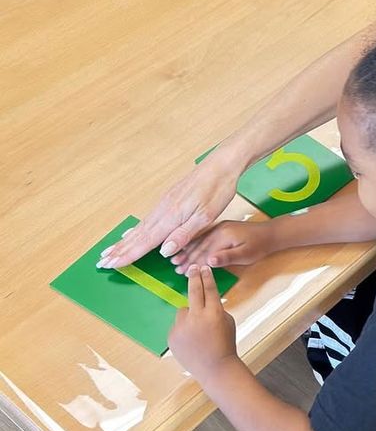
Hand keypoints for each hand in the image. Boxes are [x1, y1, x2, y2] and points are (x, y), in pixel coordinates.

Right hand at [98, 156, 241, 268]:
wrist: (220, 165)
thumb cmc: (217, 190)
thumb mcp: (206, 216)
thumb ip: (184, 234)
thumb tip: (164, 251)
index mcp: (171, 217)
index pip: (145, 241)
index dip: (128, 255)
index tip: (110, 265)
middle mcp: (163, 210)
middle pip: (137, 235)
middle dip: (119, 250)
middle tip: (101, 262)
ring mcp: (164, 203)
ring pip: (140, 227)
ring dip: (124, 241)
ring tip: (109, 251)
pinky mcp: (168, 198)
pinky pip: (147, 219)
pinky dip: (136, 230)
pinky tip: (132, 233)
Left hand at [169, 265, 238, 381]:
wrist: (214, 368)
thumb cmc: (225, 344)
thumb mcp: (227, 321)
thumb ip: (216, 309)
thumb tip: (204, 300)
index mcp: (214, 313)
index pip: (209, 289)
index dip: (206, 277)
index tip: (203, 267)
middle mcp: (197, 317)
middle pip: (194, 291)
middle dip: (194, 278)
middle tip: (193, 268)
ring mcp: (182, 328)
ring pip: (183, 311)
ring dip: (189, 314)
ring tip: (198, 330)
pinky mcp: (173, 337)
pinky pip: (178, 325)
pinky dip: (183, 328)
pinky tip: (191, 340)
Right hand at [171, 220, 276, 272]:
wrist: (270, 233)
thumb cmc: (259, 246)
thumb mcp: (245, 255)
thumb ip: (227, 258)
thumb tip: (209, 262)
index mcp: (224, 235)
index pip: (204, 251)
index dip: (192, 262)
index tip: (181, 271)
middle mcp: (219, 229)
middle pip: (199, 245)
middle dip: (186, 256)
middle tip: (174, 267)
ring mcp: (220, 227)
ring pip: (199, 240)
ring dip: (187, 249)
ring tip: (176, 259)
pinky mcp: (221, 228)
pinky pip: (204, 236)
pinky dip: (194, 243)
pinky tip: (187, 247)